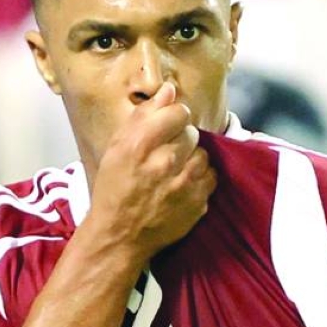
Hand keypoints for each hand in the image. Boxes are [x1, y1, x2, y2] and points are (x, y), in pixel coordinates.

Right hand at [88, 83, 215, 262]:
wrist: (120, 236)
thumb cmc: (115, 190)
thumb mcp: (117, 148)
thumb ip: (144, 116)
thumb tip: (169, 90)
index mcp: (140, 146)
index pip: (178, 112)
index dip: (173, 116)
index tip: (167, 125)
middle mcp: (164, 163)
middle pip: (191, 132)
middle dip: (180, 139)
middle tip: (165, 154)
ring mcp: (184, 185)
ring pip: (203, 154)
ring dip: (191, 159)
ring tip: (174, 170)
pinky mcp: (198, 203)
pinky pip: (211, 177)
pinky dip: (200, 178)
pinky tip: (182, 184)